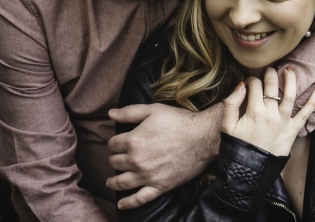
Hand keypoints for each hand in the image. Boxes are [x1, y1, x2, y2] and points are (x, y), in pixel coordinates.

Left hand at [107, 102, 221, 209]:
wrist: (204, 136)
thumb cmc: (180, 121)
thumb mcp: (154, 110)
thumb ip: (130, 112)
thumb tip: (110, 113)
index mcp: (133, 141)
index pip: (113, 144)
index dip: (114, 142)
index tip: (118, 143)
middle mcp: (137, 160)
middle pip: (115, 162)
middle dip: (115, 159)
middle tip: (118, 158)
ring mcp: (148, 176)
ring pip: (122, 182)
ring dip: (113, 182)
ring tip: (110, 182)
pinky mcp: (160, 186)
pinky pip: (140, 199)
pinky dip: (128, 203)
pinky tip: (121, 204)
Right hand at [222, 67, 314, 155]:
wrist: (251, 170)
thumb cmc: (238, 147)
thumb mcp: (227, 126)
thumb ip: (231, 103)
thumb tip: (241, 84)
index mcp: (253, 111)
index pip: (254, 86)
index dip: (251, 80)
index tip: (250, 82)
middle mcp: (270, 113)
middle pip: (272, 86)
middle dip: (269, 73)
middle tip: (268, 69)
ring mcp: (284, 121)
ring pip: (290, 95)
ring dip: (290, 79)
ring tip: (289, 69)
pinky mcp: (293, 130)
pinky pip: (305, 114)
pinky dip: (313, 102)